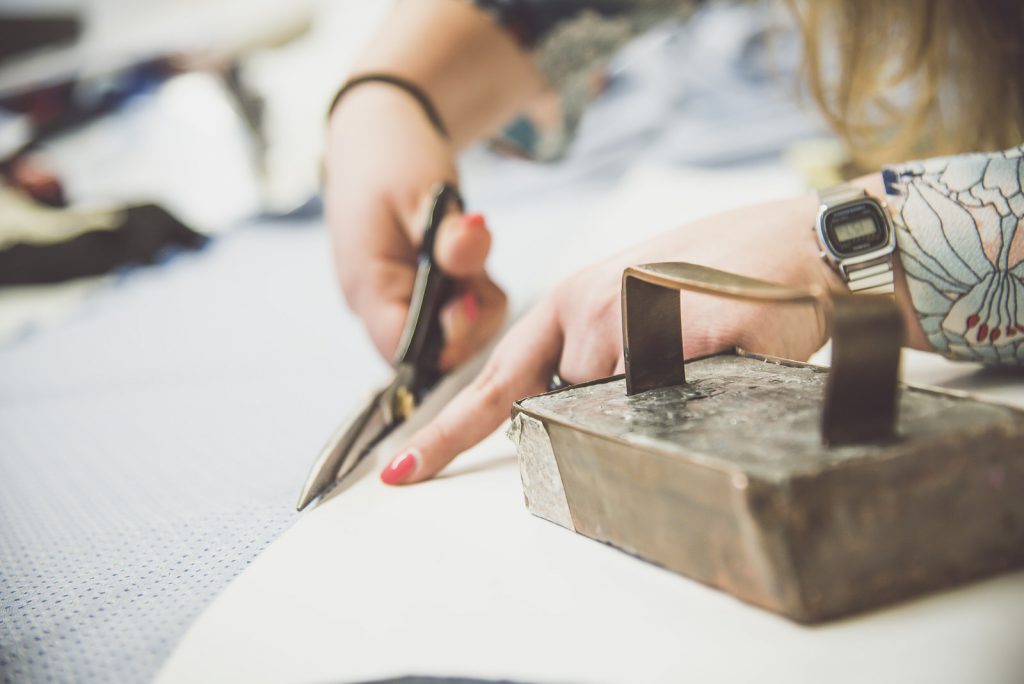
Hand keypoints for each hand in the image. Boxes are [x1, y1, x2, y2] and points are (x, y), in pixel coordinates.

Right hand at [324, 85, 505, 369]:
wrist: (378, 128)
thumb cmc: (389, 155)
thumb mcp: (425, 191)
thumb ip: (452, 236)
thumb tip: (476, 253)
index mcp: (368, 287)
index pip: (405, 351)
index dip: (446, 342)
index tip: (470, 298)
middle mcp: (380, 304)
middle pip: (435, 352)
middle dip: (471, 320)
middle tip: (476, 272)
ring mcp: (400, 300)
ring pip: (454, 336)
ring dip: (478, 302)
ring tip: (470, 250)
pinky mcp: (420, 292)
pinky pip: (457, 313)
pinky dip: (475, 291)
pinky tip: (469, 254)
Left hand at [378, 193, 844, 484]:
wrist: (803, 243)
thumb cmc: (723, 275)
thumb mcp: (640, 302)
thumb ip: (596, 352)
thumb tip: (576, 404)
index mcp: (571, 299)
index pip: (497, 380)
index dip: (450, 432)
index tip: (405, 470)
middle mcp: (587, 306)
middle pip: (573, 406)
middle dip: (614, 402)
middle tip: (671, 355)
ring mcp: (630, 317)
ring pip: (621, 411)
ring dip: (663, 394)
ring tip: (704, 340)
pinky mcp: (679, 335)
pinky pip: (672, 401)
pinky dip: (698, 384)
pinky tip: (722, 343)